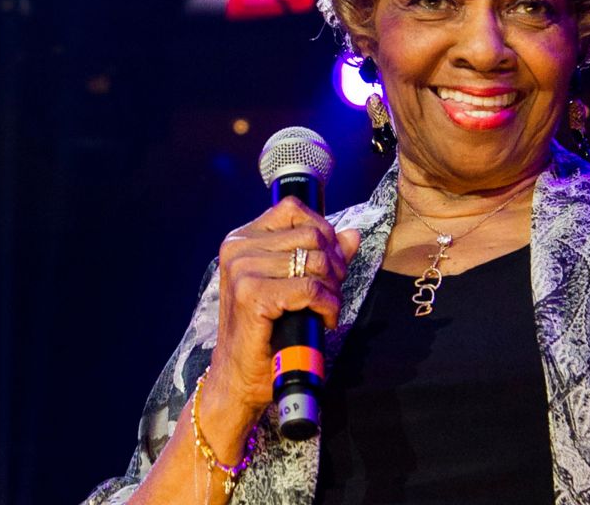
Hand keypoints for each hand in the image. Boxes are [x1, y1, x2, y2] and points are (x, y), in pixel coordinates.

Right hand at [204, 196, 360, 425]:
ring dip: (333, 288)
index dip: (323, 233)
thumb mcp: (294, 286)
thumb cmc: (266, 333)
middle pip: (312, 235)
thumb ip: (322, 257)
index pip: (294, 210)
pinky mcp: (252, 295)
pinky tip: (323, 320)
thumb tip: (352, 235)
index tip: (328, 264)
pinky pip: (311, 288)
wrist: (239, 379)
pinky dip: (327, 305)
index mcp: (242, 239)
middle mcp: (238, 248)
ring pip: (315, 260)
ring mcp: (242, 270)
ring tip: (326, 308)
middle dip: (334, 265)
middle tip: (331, 293)